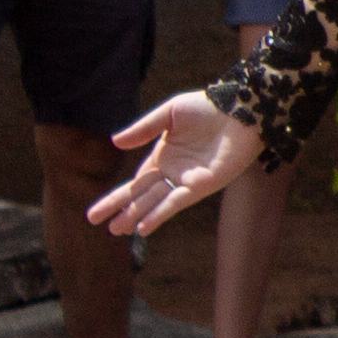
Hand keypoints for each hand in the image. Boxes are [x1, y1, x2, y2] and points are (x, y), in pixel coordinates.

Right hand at [90, 92, 263, 237]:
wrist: (240, 109)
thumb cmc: (208, 107)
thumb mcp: (170, 113)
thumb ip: (144, 129)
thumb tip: (115, 142)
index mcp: (164, 157)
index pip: (136, 182)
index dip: (118, 197)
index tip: (97, 212)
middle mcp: (174, 172)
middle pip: (141, 195)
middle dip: (120, 209)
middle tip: (97, 223)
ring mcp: (187, 180)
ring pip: (155, 202)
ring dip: (136, 216)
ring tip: (116, 230)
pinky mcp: (203, 184)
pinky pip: (176, 202)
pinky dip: (159, 214)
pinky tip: (143, 227)